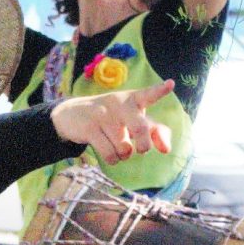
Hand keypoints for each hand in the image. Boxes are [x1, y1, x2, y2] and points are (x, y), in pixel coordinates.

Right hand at [51, 81, 176, 164]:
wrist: (72, 114)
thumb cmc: (112, 119)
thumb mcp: (133, 120)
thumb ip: (154, 132)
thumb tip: (166, 150)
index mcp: (133, 99)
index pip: (148, 95)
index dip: (159, 91)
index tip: (171, 84)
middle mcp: (119, 104)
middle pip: (140, 127)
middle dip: (144, 145)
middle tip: (142, 151)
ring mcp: (103, 114)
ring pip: (124, 147)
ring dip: (124, 155)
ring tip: (118, 148)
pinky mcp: (89, 127)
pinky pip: (109, 154)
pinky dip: (113, 159)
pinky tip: (110, 154)